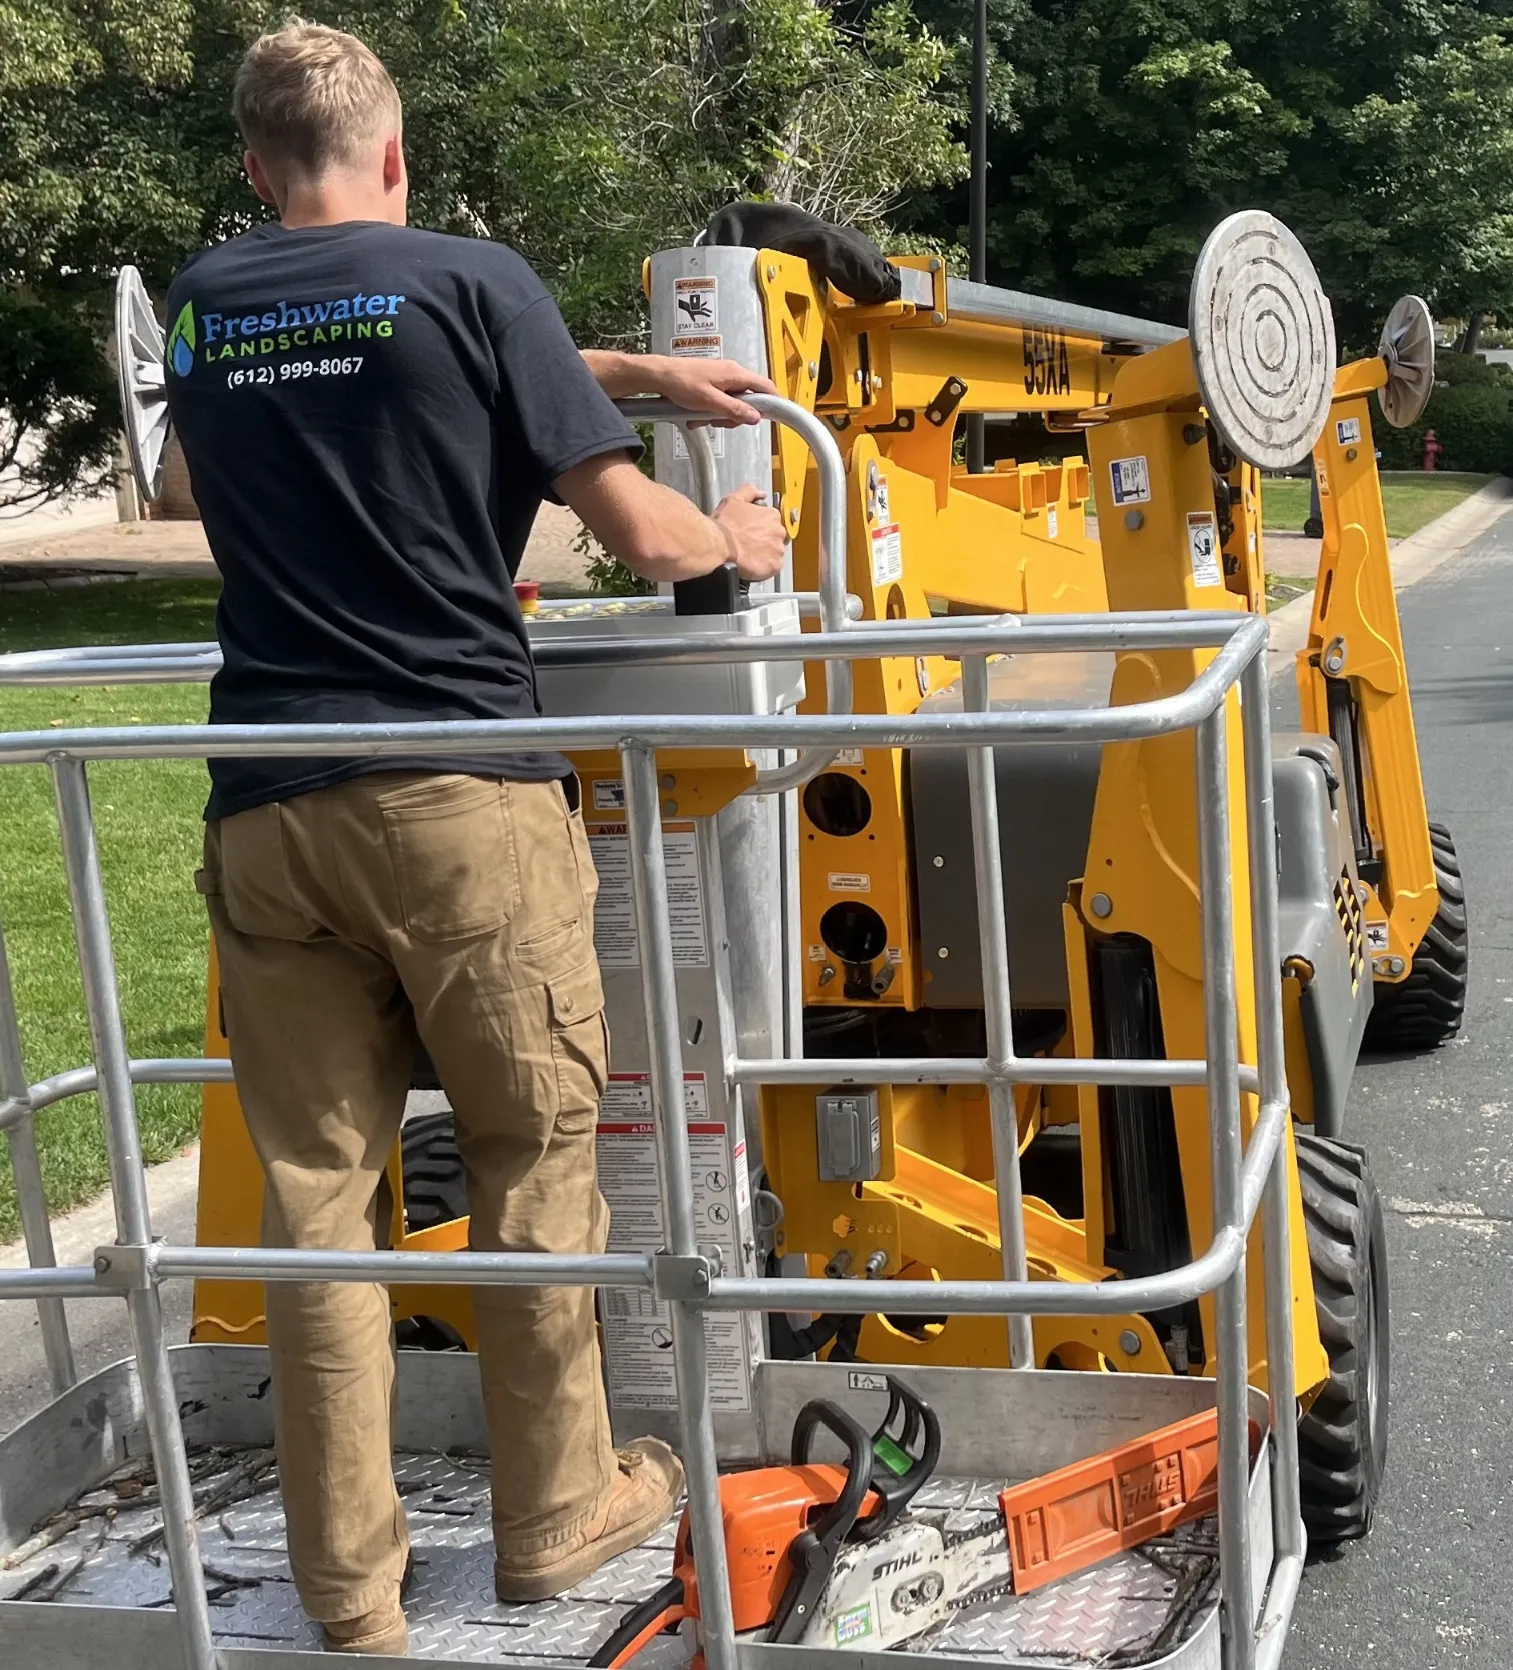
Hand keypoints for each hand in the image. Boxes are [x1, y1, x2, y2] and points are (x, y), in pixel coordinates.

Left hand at [646, 355, 776, 425]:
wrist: (660, 375)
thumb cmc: (681, 383)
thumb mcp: (710, 402)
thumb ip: (735, 409)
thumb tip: (755, 417)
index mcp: (735, 374)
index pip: (765, 387)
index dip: (773, 402)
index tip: (775, 416)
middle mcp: (732, 373)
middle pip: (748, 399)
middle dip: (736, 415)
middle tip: (720, 421)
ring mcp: (722, 377)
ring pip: (733, 402)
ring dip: (720, 415)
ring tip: (702, 417)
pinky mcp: (712, 382)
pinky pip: (720, 400)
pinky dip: (711, 410)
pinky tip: (697, 415)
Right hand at [713, 485, 785, 580]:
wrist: (719, 545)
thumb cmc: (725, 524)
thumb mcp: (735, 499)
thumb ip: (750, 492)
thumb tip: (760, 493)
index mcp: (772, 515)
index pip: (772, 522)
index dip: (760, 528)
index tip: (750, 532)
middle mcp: (779, 531)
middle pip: (775, 538)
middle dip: (764, 541)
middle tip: (748, 544)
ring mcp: (778, 549)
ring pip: (775, 553)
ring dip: (765, 555)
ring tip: (749, 556)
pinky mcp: (774, 565)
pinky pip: (773, 568)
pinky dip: (765, 568)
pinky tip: (753, 564)